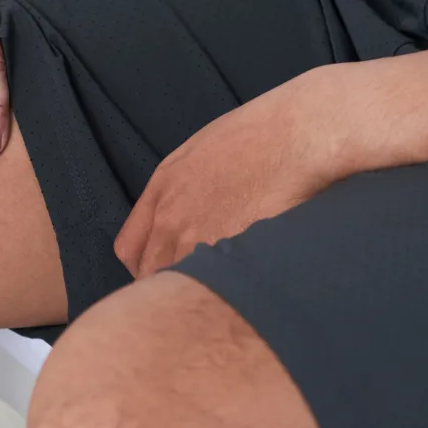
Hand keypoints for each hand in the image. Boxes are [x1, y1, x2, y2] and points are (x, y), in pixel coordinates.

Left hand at [115, 72, 354, 276]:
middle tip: (193, 289)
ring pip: (180, 286)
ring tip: (220, 290)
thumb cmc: (262, 135)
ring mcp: (199, 240)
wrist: (299, 135)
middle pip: (150, 275)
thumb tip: (182, 216)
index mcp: (162, 189)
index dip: (145, 266)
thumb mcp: (202, 152)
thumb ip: (180, 188)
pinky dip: (223, 292)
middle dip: (167, 285)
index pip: (129, 250)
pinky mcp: (229, 256)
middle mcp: (172, 219)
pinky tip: (241, 286)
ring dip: (196, 291)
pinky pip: (213, 287)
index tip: (163, 272)